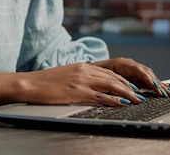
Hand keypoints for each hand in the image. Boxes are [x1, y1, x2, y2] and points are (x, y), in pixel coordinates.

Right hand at [17, 62, 146, 106]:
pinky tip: (121, 103)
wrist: (30, 83)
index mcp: (82, 66)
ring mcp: (81, 81)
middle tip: (140, 94)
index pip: (108, 72)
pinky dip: (113, 100)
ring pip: (110, 85)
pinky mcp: (77, 92)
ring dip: (126, 93)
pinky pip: (100, 96)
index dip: (123, 80)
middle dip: (129, 86)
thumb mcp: (65, 75)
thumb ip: (79, 77)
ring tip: (137, 100)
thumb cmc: (44, 82)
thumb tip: (90, 85)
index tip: (132, 86)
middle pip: (113, 77)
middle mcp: (84, 71)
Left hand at [92, 57, 169, 97]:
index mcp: (122, 63)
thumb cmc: (95, 71)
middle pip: (146, 73)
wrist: (91, 68)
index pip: (138, 70)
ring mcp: (133, 70)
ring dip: (158, 85)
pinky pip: (146, 80)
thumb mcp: (101, 76)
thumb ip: (112, 82)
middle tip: (165, 93)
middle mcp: (130, 65)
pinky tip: (164, 90)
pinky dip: (155, 85)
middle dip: (156, 83)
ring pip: (148, 76)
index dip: (147, 78)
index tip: (154, 85)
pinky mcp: (134, 76)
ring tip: (168, 93)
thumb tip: (125, 91)